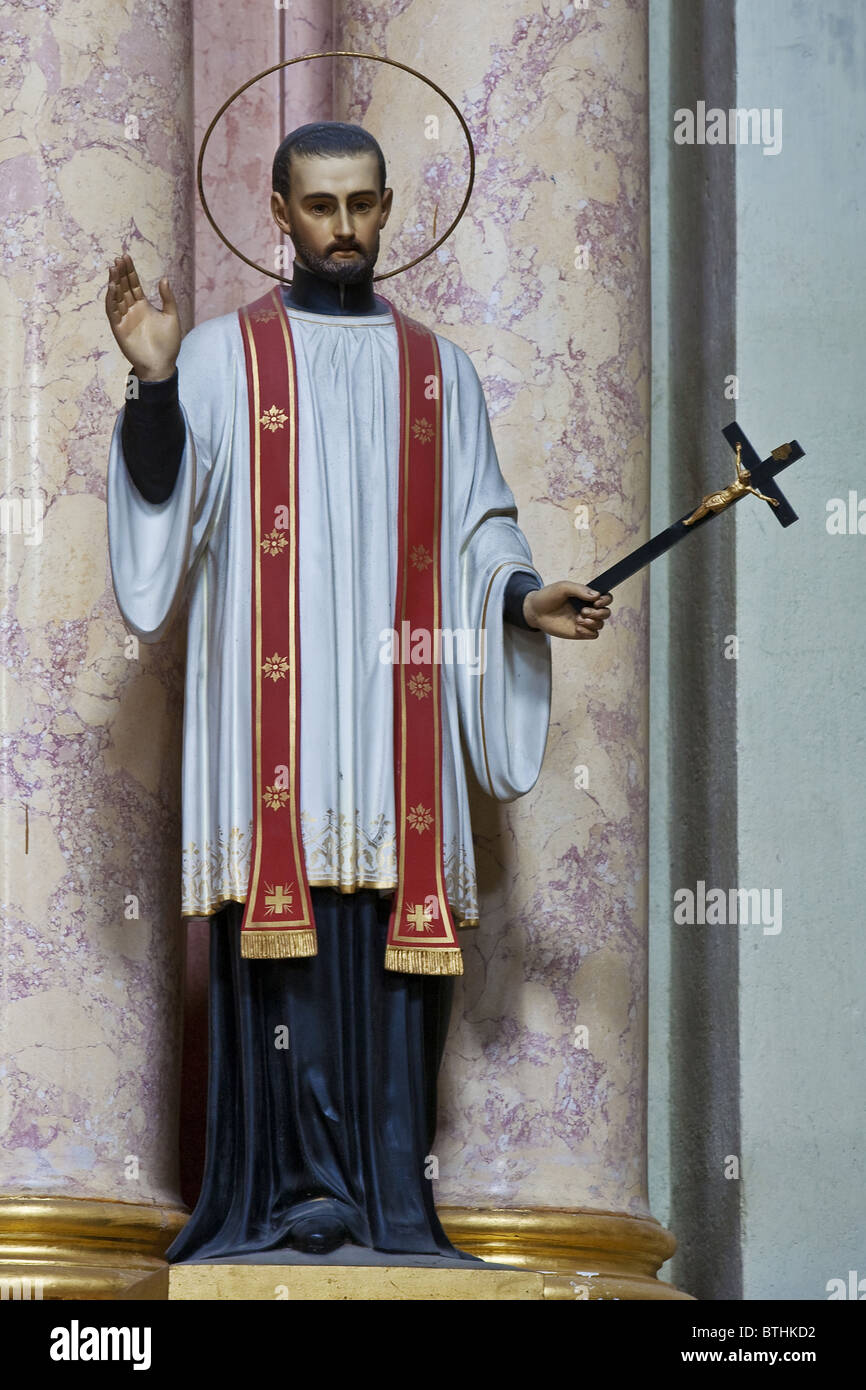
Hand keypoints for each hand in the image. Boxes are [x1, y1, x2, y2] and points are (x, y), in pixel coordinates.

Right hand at [105, 252, 180, 380]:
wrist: (161, 364)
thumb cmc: (169, 343)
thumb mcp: (171, 317)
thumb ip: (168, 298)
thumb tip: (164, 278)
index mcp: (143, 305)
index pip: (133, 284)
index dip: (130, 271)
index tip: (126, 257)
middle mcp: (132, 309)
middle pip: (123, 287)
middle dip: (121, 273)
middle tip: (118, 259)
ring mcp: (124, 318)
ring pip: (116, 296)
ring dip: (114, 282)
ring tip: (113, 268)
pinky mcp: (118, 328)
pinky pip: (112, 311)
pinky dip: (111, 299)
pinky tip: (112, 287)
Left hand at [523, 581, 612, 639]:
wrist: (535, 611)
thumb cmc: (548, 597)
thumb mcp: (563, 587)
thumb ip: (580, 589)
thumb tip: (596, 595)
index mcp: (587, 596)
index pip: (606, 598)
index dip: (606, 600)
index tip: (596, 601)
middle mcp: (588, 608)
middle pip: (606, 612)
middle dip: (599, 613)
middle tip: (583, 611)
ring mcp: (584, 621)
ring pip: (600, 624)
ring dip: (592, 622)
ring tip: (578, 619)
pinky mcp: (580, 632)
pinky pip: (594, 635)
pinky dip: (588, 632)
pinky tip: (577, 627)